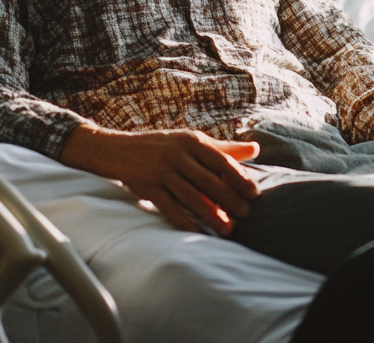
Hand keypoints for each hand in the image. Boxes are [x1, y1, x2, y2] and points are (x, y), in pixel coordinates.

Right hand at [60, 125, 260, 234]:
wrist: (116, 149)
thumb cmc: (162, 146)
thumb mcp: (190, 141)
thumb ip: (223, 148)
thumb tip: (256, 149)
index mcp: (191, 140)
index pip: (221, 161)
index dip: (239, 178)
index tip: (255, 194)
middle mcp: (177, 154)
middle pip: (208, 180)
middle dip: (229, 199)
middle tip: (246, 215)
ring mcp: (161, 171)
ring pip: (191, 196)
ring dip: (211, 214)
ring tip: (228, 229)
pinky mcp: (147, 187)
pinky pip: (170, 208)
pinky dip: (185, 221)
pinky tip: (199, 233)